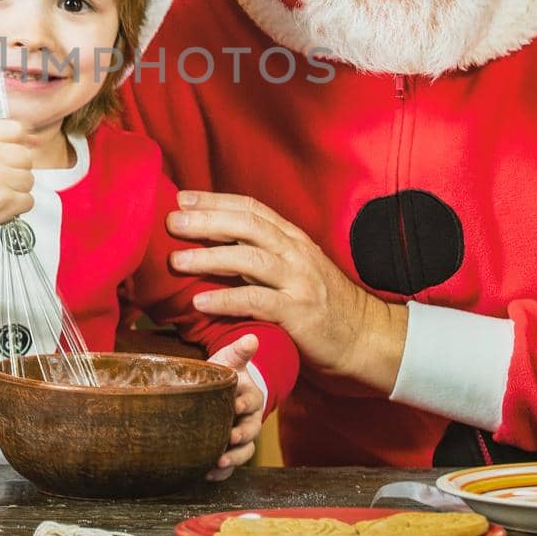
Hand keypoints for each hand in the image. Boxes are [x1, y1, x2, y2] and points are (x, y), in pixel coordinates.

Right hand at [0, 119, 35, 236]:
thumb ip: (3, 135)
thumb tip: (35, 139)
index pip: (17, 129)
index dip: (16, 143)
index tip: (7, 153)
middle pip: (26, 156)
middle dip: (17, 168)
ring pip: (29, 179)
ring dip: (17, 187)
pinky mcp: (3, 201)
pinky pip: (28, 200)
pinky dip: (17, 204)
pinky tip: (0, 201)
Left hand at [167, 191, 408, 392]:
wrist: (365, 337)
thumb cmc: (322, 304)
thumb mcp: (295, 268)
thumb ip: (263, 253)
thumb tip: (214, 242)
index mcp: (292, 239)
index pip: (251, 209)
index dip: (215, 200)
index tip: (182, 198)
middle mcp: (295, 253)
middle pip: (247, 225)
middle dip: (206, 220)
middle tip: (171, 221)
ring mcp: (299, 282)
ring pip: (249, 259)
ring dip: (209, 257)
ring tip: (176, 260)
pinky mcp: (298, 314)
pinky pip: (257, 301)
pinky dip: (225, 300)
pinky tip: (200, 301)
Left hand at [205, 333, 264, 479]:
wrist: (221, 392)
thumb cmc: (226, 375)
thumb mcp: (230, 360)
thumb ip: (239, 351)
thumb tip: (251, 338)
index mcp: (251, 397)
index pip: (252, 401)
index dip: (246, 404)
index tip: (236, 405)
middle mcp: (249, 420)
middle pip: (251, 431)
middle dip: (241, 437)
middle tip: (229, 439)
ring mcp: (241, 438)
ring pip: (244, 452)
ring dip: (232, 459)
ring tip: (217, 463)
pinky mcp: (229, 451)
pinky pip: (229, 467)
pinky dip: (220, 473)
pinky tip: (206, 475)